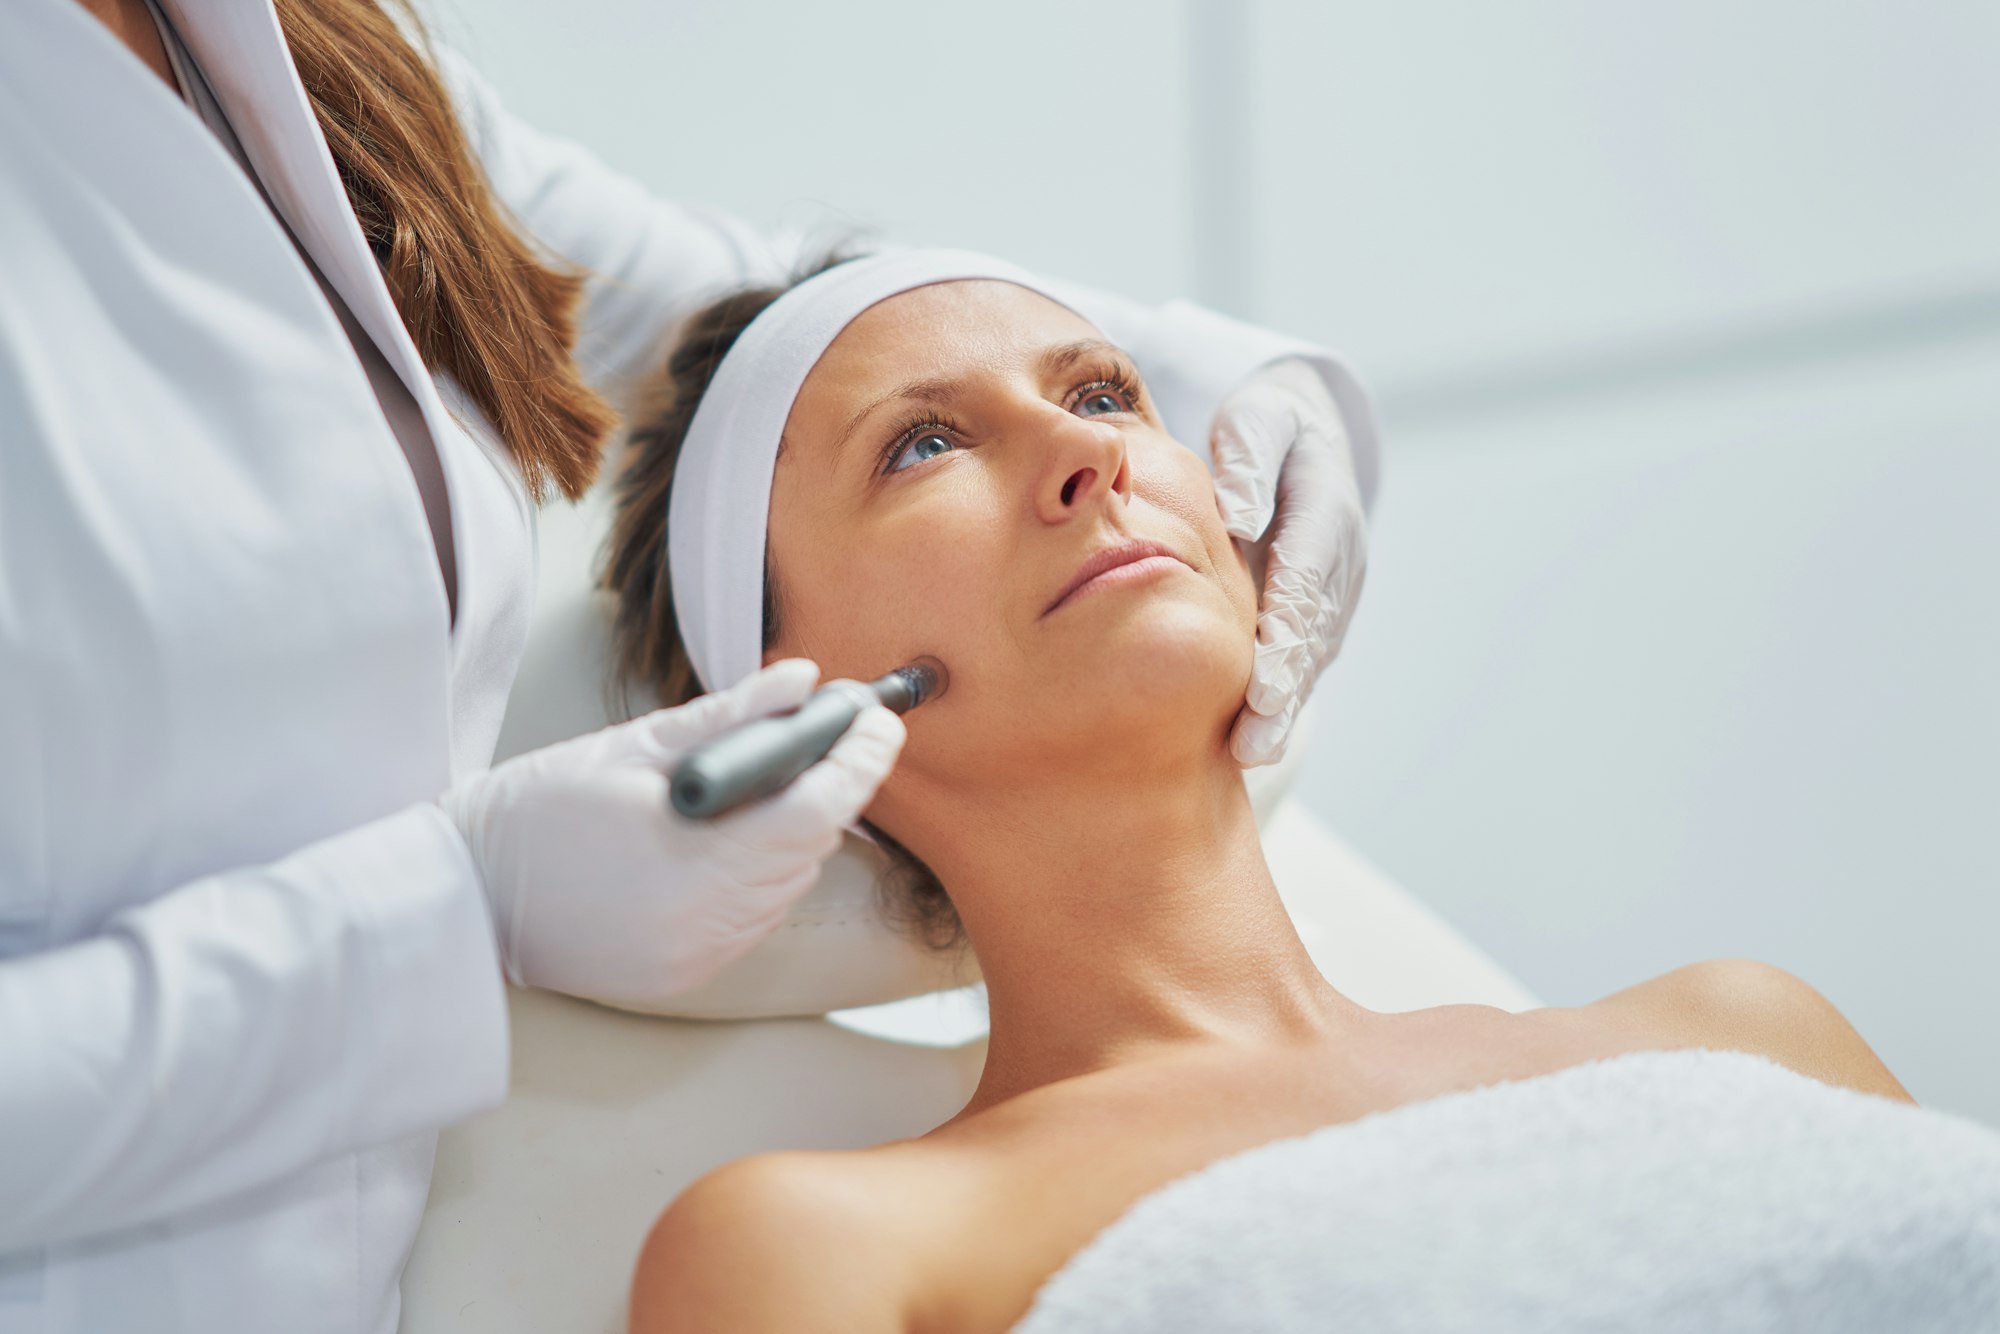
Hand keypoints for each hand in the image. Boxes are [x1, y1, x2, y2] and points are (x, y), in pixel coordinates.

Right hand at [441, 659, 905, 1004]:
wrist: (463, 900)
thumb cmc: (535, 813)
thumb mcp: (631, 747)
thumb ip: (727, 717)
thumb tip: (800, 681)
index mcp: (695, 859)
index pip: (817, 809)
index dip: (861, 760)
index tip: (878, 718)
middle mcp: (708, 921)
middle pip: (812, 848)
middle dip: (837, 787)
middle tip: (843, 732)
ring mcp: (699, 955)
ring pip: (791, 885)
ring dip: (801, 832)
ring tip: (787, 778)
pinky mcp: (686, 974)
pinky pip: (756, 916)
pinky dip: (765, 873)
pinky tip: (741, 837)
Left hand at [1209, 358, 1368, 766]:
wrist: (1308, 434)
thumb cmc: (1269, 426)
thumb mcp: (1257, 420)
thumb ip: (1247, 460)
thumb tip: (1234, 517)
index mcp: (1326, 509)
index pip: (1303, 579)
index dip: (1285, 635)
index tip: (1261, 685)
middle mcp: (1339, 559)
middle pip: (1312, 631)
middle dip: (1285, 690)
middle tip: (1254, 741)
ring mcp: (1334, 591)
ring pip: (1310, 654)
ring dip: (1285, 708)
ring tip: (1253, 754)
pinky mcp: (1318, 611)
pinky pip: (1301, 657)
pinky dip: (1281, 698)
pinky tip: (1251, 741)